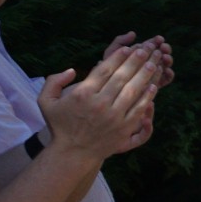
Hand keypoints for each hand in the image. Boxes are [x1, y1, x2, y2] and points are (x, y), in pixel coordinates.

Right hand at [40, 46, 158, 159]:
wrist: (74, 153)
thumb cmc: (60, 125)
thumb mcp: (46, 101)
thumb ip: (54, 81)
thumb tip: (72, 70)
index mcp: (83, 94)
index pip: (105, 71)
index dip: (119, 58)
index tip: (129, 49)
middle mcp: (100, 104)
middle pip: (122, 78)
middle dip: (136, 62)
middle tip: (146, 50)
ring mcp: (114, 117)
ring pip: (133, 92)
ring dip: (145, 76)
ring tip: (154, 64)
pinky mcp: (124, 129)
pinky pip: (139, 110)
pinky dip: (147, 98)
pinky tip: (154, 87)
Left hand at [105, 33, 174, 87]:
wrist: (109, 90)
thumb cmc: (109, 70)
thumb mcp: (111, 54)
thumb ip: (120, 41)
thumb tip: (133, 33)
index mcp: (139, 54)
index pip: (151, 46)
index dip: (156, 41)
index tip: (159, 39)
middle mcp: (147, 63)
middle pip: (160, 54)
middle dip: (164, 49)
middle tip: (164, 47)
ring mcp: (152, 74)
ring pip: (165, 65)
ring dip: (168, 61)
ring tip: (166, 58)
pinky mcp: (156, 85)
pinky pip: (166, 79)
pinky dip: (169, 74)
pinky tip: (167, 70)